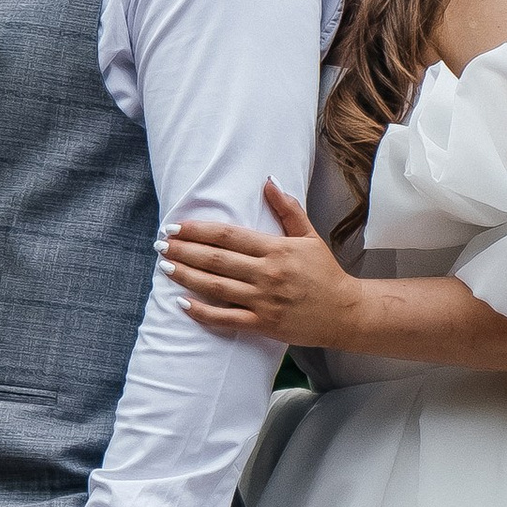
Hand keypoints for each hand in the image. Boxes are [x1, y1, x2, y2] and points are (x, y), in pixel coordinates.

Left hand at [163, 181, 356, 347]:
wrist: (345, 312)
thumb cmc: (326, 273)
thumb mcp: (309, 236)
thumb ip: (287, 210)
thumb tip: (268, 182)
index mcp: (276, 249)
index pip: (228, 236)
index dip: (198, 230)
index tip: (176, 226)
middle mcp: (267, 273)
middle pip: (216, 259)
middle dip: (184, 251)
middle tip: (160, 244)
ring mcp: (264, 300)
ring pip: (216, 287)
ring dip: (186, 276)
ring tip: (165, 267)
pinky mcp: (264, 324)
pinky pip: (226, 318)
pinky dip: (203, 312)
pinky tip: (183, 303)